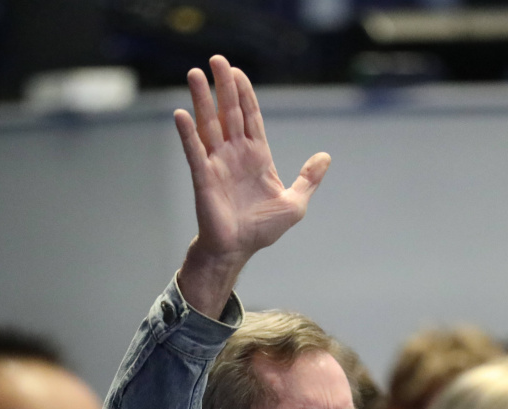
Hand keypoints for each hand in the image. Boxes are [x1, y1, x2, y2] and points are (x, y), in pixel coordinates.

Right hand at [174, 55, 330, 315]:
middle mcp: (235, 154)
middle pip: (228, 112)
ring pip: (209, 125)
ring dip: (201, 100)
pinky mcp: (204, 177)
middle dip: (223, 86)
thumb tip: (325, 156)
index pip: (250, 116)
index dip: (244, 93)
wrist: (239, 250)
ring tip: (193, 74)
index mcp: (257, 156)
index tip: (237, 72)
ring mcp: (218, 163)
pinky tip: (181, 114)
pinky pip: (194, 151)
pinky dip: (188, 133)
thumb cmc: (263, 229)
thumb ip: (308, 178)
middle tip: (216, 60)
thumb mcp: (295, 203)